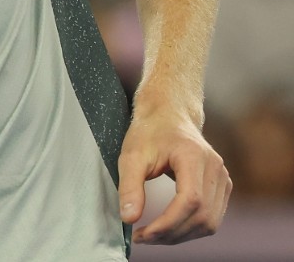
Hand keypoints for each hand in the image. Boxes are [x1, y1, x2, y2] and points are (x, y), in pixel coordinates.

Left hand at [118, 103, 230, 243]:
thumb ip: (129, 186)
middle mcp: (216, 168)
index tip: (143, 233)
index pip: (190, 201)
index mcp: (194, 157)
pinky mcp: (222, 186)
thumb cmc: (150, 132)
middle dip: (172, 233)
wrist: (169, 115)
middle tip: (142, 237)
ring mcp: (223, 178)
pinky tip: (168, 228)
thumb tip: (128, 218)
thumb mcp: (131, 155)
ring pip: (210, 222)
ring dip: (181, 235)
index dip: (168, 224)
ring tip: (153, 235)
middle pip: (202, 216)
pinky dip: (190, 228)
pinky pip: (212, 218)